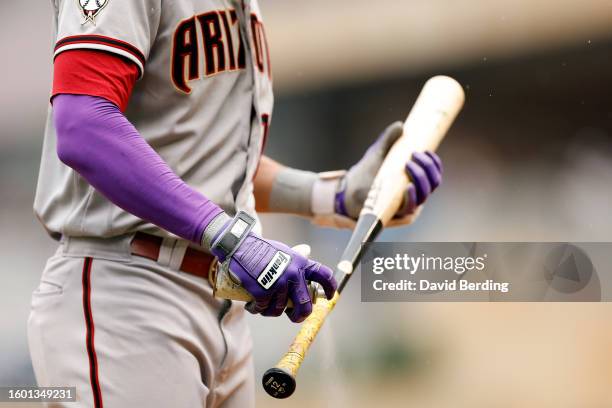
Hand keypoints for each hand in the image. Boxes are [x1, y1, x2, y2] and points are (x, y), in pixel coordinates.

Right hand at [211, 212, 336, 322]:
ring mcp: (279, 284)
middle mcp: (293, 274)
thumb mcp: (285, 251)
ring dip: (270, 312)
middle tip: (293, 316)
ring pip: (279, 310)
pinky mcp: (263, 291)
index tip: (329, 296)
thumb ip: (295, 259)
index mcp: (301, 263)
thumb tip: (307, 251)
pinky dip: (256, 309)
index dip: (330, 288)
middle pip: (305, 304)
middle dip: (299, 315)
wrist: (240, 246)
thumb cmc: (261, 249)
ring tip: (263, 306)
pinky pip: (262, 309)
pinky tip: (252, 306)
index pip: (323, 276)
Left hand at [335, 121, 442, 221]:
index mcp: (416, 180)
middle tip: (414, 154)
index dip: (435, 163)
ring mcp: (408, 205)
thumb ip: (388, 139)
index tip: (426, 150)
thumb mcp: (378, 153)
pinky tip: (408, 186)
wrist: (348, 190)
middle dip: (428, 167)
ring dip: (420, 177)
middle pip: (433, 182)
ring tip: (408, 164)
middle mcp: (416, 194)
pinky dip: (412, 196)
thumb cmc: (365, 172)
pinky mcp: (397, 215)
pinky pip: (411, 208)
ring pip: (425, 193)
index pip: (434, 173)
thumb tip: (400, 125)